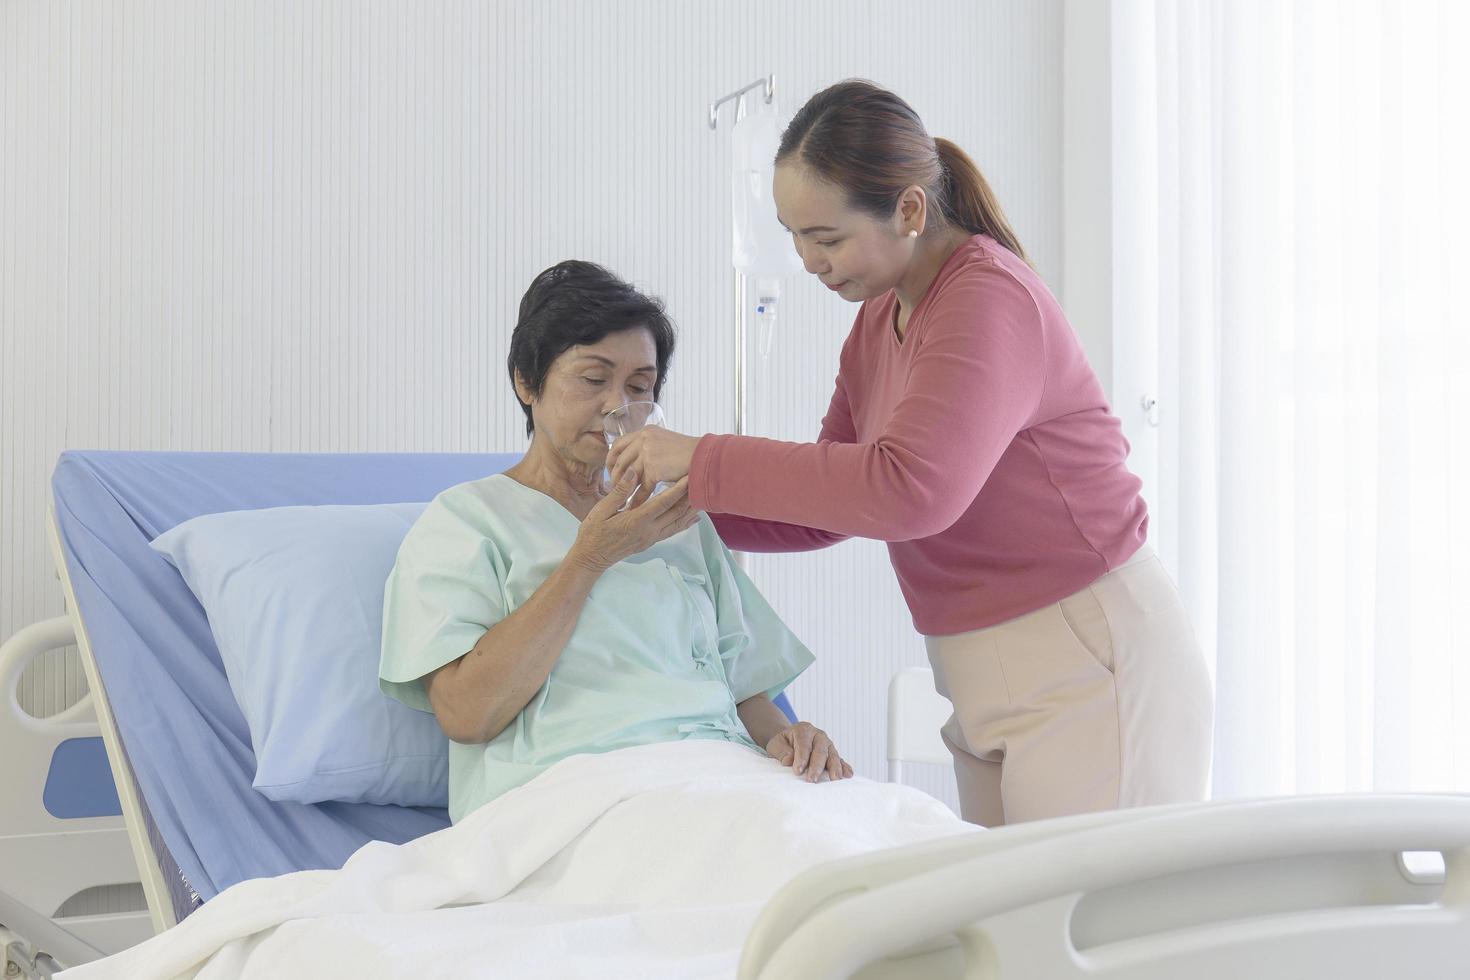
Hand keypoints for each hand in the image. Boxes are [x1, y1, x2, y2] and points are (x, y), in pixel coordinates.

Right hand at [568, 473, 698, 572]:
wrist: (591, 558)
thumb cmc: (593, 532)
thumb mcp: (601, 510)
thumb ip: (619, 492)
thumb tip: (634, 472)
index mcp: (637, 520)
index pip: (664, 502)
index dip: (679, 489)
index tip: (690, 476)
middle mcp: (648, 530)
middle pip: (676, 513)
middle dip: (690, 497)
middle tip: (701, 482)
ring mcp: (651, 538)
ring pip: (677, 523)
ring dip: (690, 510)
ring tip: (703, 497)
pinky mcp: (650, 541)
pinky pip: (672, 531)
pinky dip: (684, 523)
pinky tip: (692, 518)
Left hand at [606, 427, 699, 495]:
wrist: (705, 457)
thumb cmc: (690, 453)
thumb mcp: (665, 442)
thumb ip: (650, 448)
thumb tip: (637, 461)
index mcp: (645, 431)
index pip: (619, 444)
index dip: (612, 459)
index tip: (612, 471)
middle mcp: (644, 438)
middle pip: (620, 459)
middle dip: (615, 477)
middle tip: (614, 489)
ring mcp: (648, 452)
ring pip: (629, 474)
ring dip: (624, 489)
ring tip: (622, 500)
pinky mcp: (654, 467)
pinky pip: (642, 486)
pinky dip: (638, 498)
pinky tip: (635, 506)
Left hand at [765, 722, 854, 782]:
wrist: (790, 740)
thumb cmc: (782, 744)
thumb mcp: (776, 745)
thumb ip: (781, 751)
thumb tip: (788, 761)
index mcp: (803, 730)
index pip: (803, 744)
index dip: (801, 758)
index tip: (797, 771)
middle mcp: (818, 735)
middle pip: (820, 750)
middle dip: (817, 766)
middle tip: (812, 779)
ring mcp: (827, 744)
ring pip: (832, 755)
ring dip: (834, 767)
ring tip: (835, 779)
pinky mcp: (832, 753)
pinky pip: (840, 760)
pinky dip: (844, 767)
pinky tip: (848, 775)